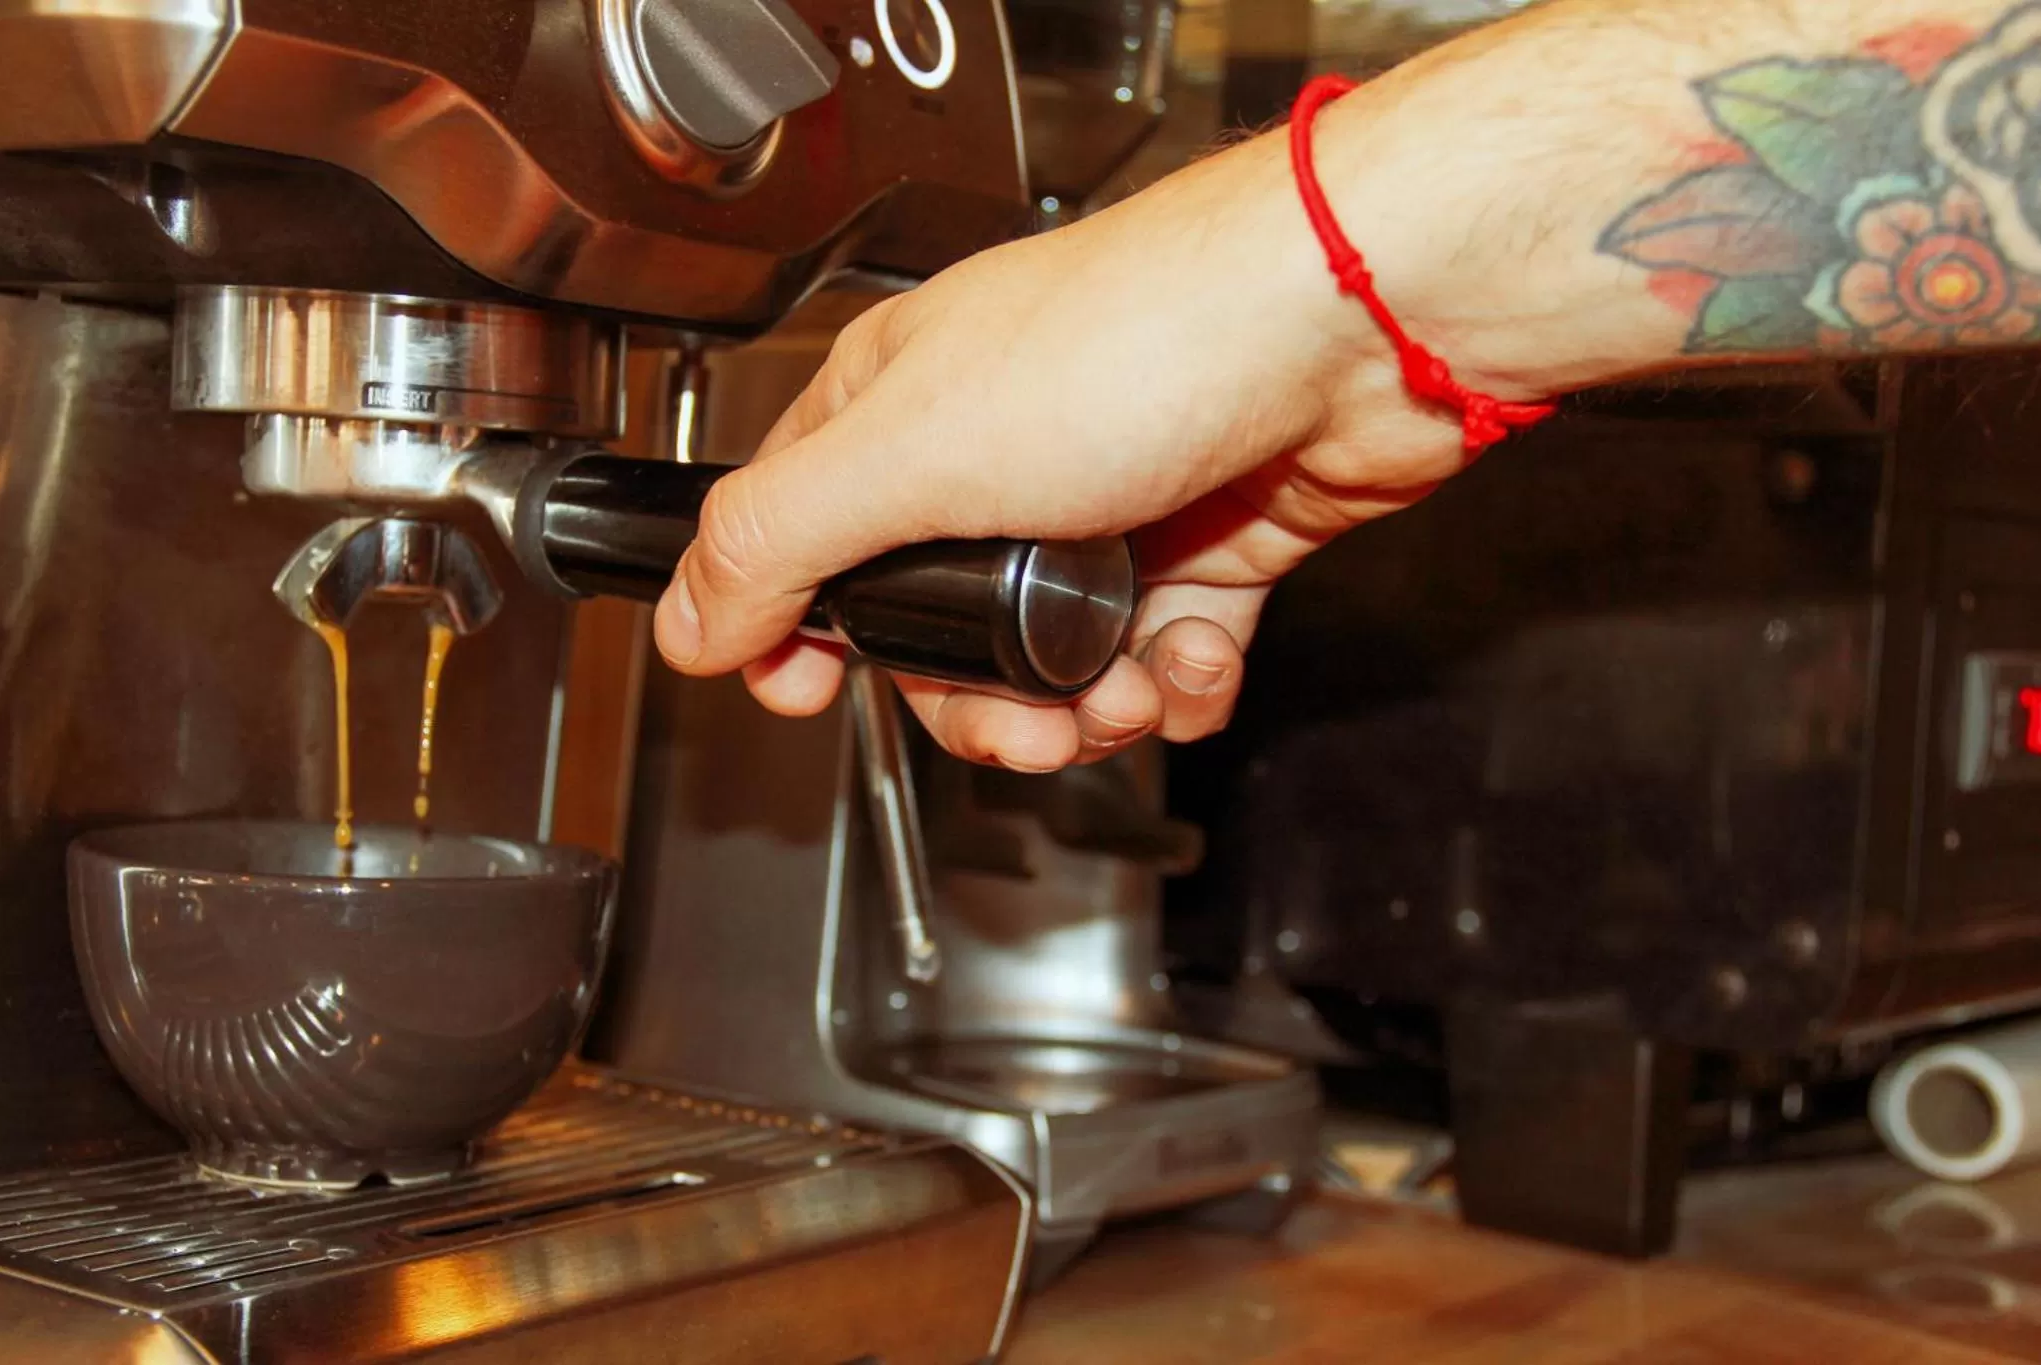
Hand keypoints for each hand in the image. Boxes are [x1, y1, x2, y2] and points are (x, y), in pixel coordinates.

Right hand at [652, 60, 1620, 768]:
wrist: (1352, 327)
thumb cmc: (1145, 342)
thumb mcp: (910, 451)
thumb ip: (778, 543)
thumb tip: (688, 623)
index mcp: (902, 412)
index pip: (806, 542)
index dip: (805, 636)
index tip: (810, 697)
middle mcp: (998, 455)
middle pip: (942, 633)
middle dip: (977, 708)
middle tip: (1021, 727)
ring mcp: (1105, 502)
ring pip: (1058, 661)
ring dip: (1090, 707)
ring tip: (1129, 692)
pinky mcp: (1205, 539)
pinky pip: (1165, 653)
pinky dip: (1181, 681)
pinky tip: (1197, 657)